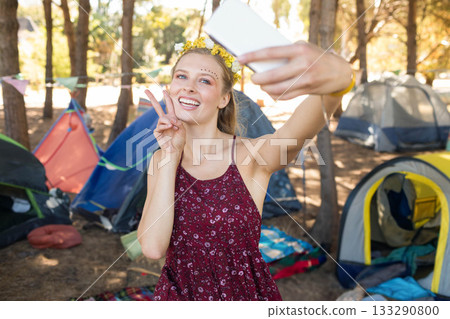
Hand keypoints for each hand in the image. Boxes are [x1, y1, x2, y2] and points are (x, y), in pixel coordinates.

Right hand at [145, 89, 185, 153]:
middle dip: (152, 98)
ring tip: (173, 126)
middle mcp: (165, 120)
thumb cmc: (180, 140)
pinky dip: (166, 125)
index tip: (164, 90)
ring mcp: (160, 126)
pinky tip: (170, 127)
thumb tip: (171, 119)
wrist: (175, 149)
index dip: (167, 98)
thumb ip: (177, 122)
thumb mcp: (182, 129)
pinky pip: (160, 125)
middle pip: (157, 107)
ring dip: (169, 120)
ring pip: (162, 118)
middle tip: (146, 90)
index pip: (169, 106)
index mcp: (172, 118)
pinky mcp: (157, 132)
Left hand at [237, 41, 351, 99]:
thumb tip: (263, 61)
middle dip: (258, 79)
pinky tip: (271, 91)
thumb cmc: (316, 57)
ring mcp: (305, 79)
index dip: (253, 56)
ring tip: (261, 85)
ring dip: (265, 88)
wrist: (339, 72)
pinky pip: (285, 96)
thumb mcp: (304, 49)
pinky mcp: (307, 90)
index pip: (271, 52)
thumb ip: (286, 53)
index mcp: (299, 49)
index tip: (240, 58)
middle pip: (272, 75)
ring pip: (277, 88)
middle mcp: (303, 64)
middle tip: (252, 78)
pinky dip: (275, 95)